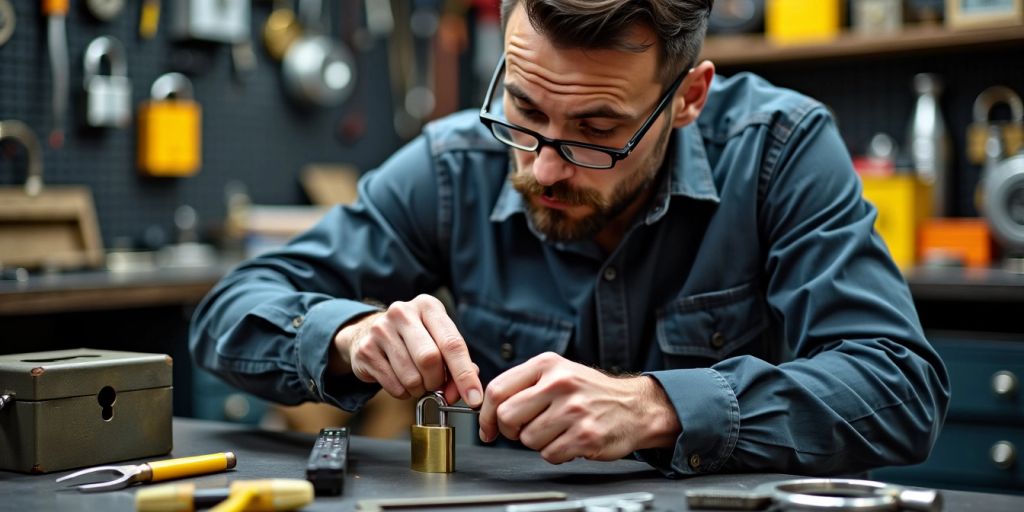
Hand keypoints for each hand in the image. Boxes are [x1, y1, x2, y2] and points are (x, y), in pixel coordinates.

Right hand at [330, 294, 482, 406]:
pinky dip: (403, 392)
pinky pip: (393, 385)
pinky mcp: (366, 350)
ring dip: (419, 388)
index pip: (452, 343)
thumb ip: (456, 364)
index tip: (474, 398)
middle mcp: (403, 313)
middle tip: (435, 384)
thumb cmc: (413, 338)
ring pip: (411, 376)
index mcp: (428, 306)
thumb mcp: (438, 340)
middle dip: (437, 381)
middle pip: (430, 359)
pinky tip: (400, 381)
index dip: (465, 374)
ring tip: (416, 380)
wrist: (368, 332)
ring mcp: (381, 330)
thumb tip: (462, 392)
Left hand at [478, 352, 679, 463]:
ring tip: (556, 431)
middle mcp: (559, 383)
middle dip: (510, 431)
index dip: (485, 414)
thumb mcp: (557, 373)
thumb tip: (488, 409)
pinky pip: (549, 454)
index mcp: (547, 365)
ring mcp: (573, 409)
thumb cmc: (590, 392)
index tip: (487, 428)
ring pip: (527, 439)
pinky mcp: (585, 435)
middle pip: (507, 416)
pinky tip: (569, 440)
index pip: (498, 390)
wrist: (635, 406)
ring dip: (537, 442)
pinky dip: (555, 453)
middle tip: (523, 430)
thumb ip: (524, 385)